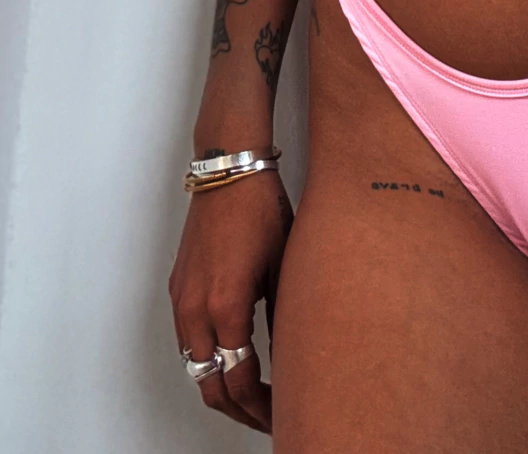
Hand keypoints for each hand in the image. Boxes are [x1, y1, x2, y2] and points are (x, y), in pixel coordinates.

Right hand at [168, 169, 292, 432]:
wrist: (228, 169)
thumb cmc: (260, 208)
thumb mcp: (284, 267)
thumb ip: (282, 320)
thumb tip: (292, 359)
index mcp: (225, 306)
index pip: (239, 379)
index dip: (261, 407)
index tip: (280, 415)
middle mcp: (195, 309)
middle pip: (209, 385)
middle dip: (238, 408)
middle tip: (268, 416)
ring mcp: (182, 298)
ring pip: (195, 366)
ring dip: (220, 385)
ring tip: (255, 392)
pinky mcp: (178, 287)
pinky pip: (188, 340)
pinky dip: (208, 358)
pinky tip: (234, 356)